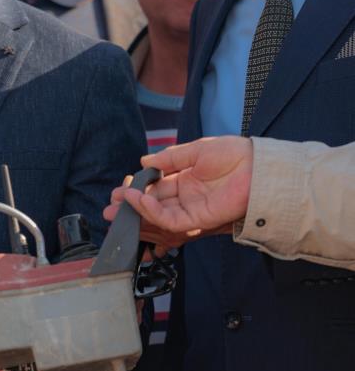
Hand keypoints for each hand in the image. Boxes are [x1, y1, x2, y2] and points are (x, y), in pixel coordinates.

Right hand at [103, 137, 253, 245]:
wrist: (259, 165)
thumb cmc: (235, 155)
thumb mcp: (195, 150)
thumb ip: (169, 159)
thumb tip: (144, 162)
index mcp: (185, 181)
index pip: (155, 190)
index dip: (136, 191)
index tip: (120, 189)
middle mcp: (187, 198)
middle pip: (153, 207)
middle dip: (130, 207)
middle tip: (110, 207)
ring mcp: (193, 210)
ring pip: (158, 217)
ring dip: (137, 211)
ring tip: (119, 205)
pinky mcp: (200, 219)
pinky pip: (172, 220)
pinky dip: (153, 212)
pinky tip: (140, 201)